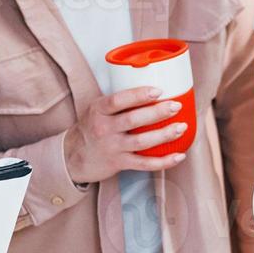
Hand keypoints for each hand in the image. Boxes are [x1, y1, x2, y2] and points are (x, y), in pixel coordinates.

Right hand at [64, 86, 189, 183]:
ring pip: (142, 142)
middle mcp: (104, 128)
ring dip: (164, 135)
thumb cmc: (92, 128)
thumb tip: (154, 88)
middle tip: (176, 106)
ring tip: (182, 127)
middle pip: (133, 120)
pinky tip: (178, 155)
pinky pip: (145, 164)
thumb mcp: (97, 110)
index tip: (158, 90)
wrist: (72, 157)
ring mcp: (112, 147)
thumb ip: (119, 102)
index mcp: (99, 110)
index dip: (139, 95)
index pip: (118, 100)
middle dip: (157, 113)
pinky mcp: (119, 163)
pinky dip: (164, 161)